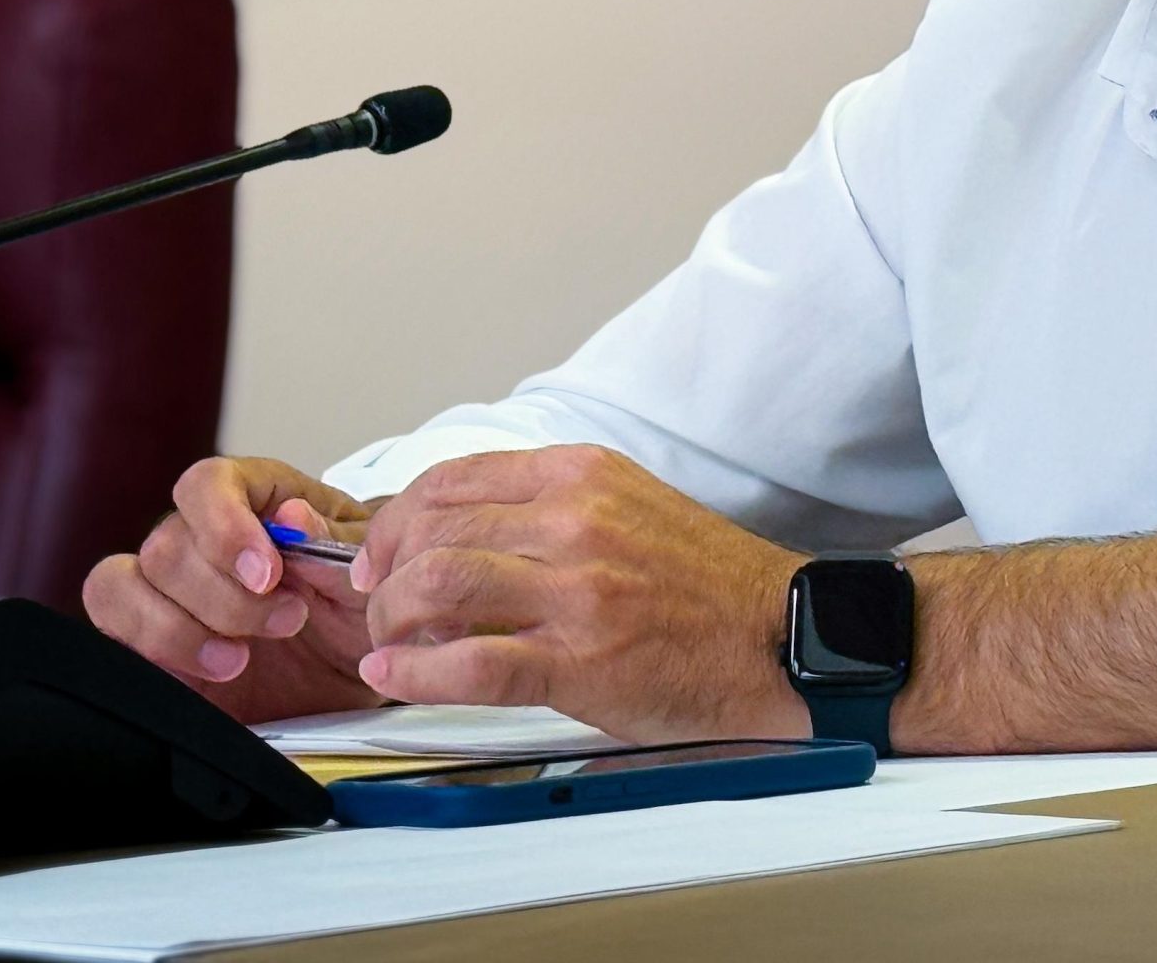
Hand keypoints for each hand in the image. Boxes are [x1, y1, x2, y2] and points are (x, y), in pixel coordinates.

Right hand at [82, 457, 378, 722]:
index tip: (268, 574)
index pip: (207, 484)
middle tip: (288, 622)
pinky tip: (206, 674)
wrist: (349, 671)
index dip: (226, 527)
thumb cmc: (358, 605)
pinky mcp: (144, 638)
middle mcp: (200, 534)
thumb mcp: (369, 574)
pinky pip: (110, 633)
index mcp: (257, 496)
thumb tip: (290, 516)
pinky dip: (152, 656)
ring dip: (178, 631)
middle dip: (226, 597)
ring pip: (120, 586)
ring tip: (240, 660)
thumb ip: (336, 544)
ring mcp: (166, 586)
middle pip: (167, 545)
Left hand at [351, 445, 807, 743]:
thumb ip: (546, 512)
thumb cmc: (705, 582)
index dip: (394, 520)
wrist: (777, 634)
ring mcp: (577, 589)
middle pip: (431, 531)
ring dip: (391, 622)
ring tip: (391, 648)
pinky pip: (469, 664)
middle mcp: (575, 520)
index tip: (382, 554)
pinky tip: (398, 681)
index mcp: (582, 474)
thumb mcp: (627, 507)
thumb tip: (453, 543)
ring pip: (436, 586)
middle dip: (383, 575)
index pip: (451, 479)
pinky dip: (415, 675)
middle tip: (380, 608)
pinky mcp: (580, 659)